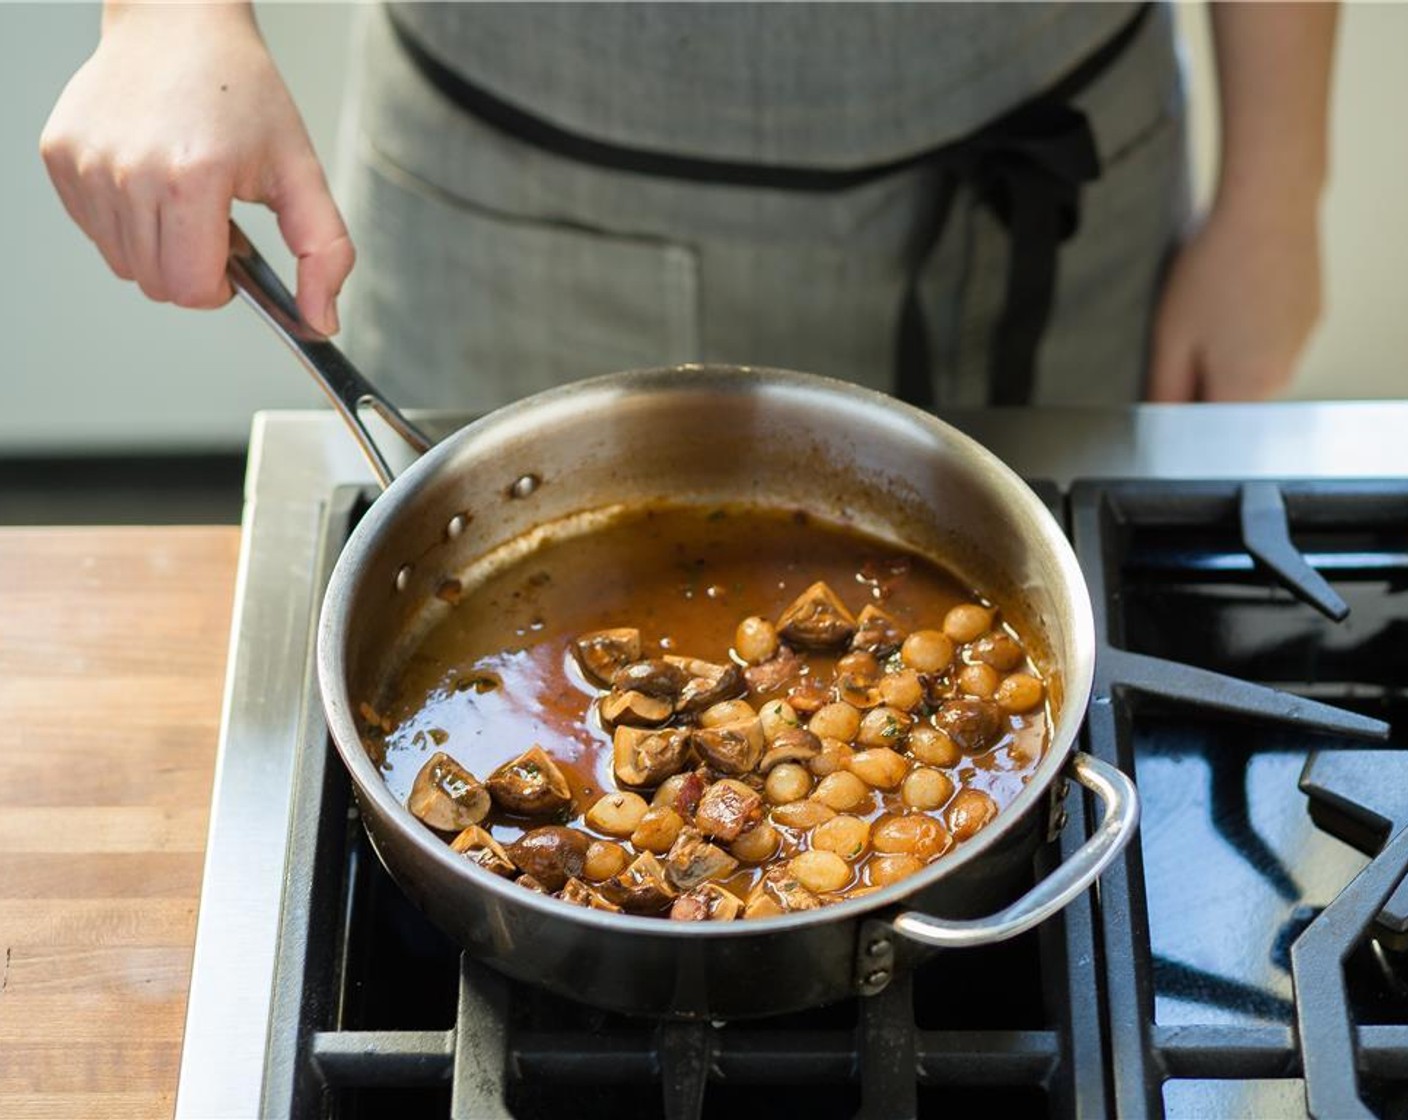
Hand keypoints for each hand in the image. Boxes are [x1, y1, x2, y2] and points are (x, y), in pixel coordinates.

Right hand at [39, 3, 350, 333]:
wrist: (178, 23)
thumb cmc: (241, 92)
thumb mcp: (301, 171)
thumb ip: (324, 252)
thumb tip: (321, 321)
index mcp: (192, 179)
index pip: (190, 290)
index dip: (218, 287)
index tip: (232, 256)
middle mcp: (128, 172)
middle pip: (156, 284)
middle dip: (191, 270)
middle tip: (213, 219)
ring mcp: (86, 164)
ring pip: (122, 264)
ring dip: (158, 248)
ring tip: (184, 196)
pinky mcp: (58, 156)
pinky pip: (94, 230)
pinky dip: (125, 223)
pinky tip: (149, 180)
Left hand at [1147, 199, 1322, 401]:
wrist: (1267, 208)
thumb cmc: (1216, 268)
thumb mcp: (1170, 337)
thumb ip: (1166, 388)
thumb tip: (1162, 417)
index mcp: (1248, 386)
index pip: (1207, 422)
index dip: (1181, 402)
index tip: (1168, 376)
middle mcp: (1284, 373)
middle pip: (1231, 395)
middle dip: (1203, 375)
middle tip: (1186, 331)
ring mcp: (1302, 343)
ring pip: (1251, 366)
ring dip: (1227, 350)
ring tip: (1214, 305)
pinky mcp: (1309, 316)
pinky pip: (1271, 338)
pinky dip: (1250, 326)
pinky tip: (1237, 291)